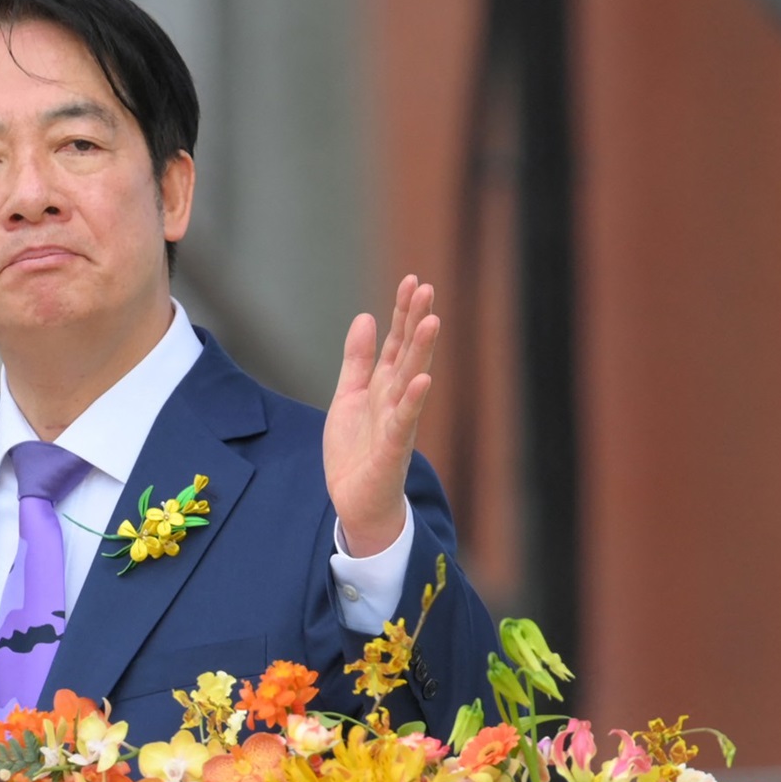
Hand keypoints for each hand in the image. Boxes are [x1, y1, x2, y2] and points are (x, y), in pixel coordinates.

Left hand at [322, 275, 438, 556]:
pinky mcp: (391, 449)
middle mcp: (396, 400)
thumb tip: (364, 317)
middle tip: (426, 287)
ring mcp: (397, 423)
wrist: (356, 501)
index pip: (397, 342)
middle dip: (416, 321)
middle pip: (408, 354)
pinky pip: (404, 422)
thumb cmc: (357, 451)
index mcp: (384, 386)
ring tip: (431, 321)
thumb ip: (357, 360)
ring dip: (421, 352)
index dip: (403, 313)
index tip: (412, 280)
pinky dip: (413, 401)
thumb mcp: (349, 396)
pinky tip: (423, 379)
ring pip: (411, 381)